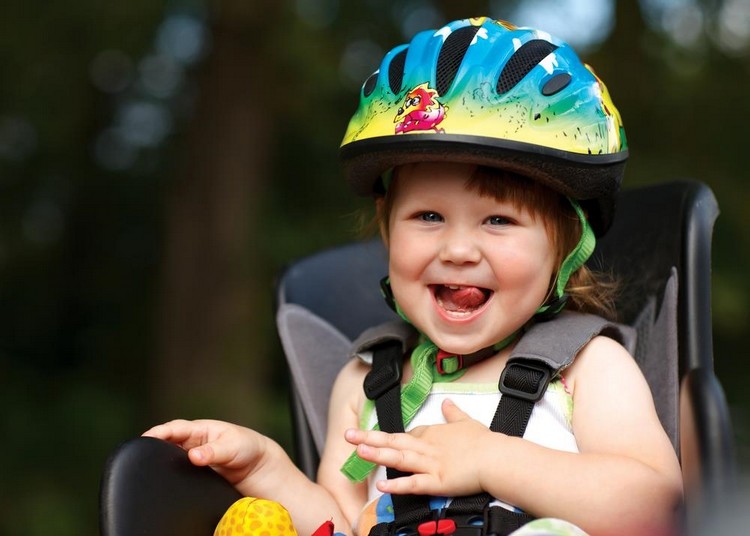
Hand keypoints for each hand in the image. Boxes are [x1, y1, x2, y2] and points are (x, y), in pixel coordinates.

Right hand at [143, 419, 276, 490]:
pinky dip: (172, 477)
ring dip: (162, 463)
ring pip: (171, 460)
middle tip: (141, 455)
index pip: (175, 429)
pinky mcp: (196, 477)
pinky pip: (180, 477)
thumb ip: (214, 451)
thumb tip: (194, 456)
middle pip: (167, 444)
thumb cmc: (248, 448)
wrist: (260, 469)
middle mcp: (193, 444)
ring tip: (150, 469)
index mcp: (200, 429)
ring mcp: (193, 461)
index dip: (159, 432)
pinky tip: (167, 483)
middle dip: (153, 448)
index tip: (146, 438)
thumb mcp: (233, 446)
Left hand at [344, 399, 494, 496]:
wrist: (497, 457)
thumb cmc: (485, 441)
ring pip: (398, 457)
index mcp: (431, 433)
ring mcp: (430, 464)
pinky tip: (382, 485)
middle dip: (369, 437)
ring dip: (377, 454)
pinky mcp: (437, 481)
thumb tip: (447, 402)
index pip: (406, 435)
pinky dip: (397, 485)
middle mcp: (426, 447)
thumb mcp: (466, 421)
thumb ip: (453, 412)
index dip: (388, 438)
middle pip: (393, 441)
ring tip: (358, 451)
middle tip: (348, 434)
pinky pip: (413, 484)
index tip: (374, 437)